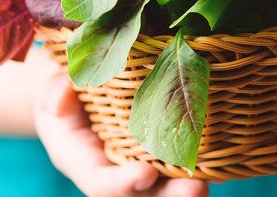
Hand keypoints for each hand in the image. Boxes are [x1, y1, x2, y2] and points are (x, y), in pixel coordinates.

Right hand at [34, 73, 209, 196]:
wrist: (79, 96)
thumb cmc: (64, 94)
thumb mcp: (49, 90)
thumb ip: (53, 93)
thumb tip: (62, 96)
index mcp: (83, 163)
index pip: (100, 184)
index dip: (121, 183)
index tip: (144, 173)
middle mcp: (115, 173)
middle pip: (144, 196)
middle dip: (170, 196)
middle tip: (197, 190)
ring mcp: (140, 167)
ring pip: (166, 186)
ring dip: (191, 185)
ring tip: (218, 178)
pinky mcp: (160, 155)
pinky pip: (180, 164)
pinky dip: (204, 164)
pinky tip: (227, 156)